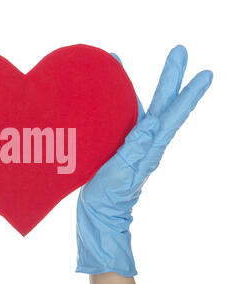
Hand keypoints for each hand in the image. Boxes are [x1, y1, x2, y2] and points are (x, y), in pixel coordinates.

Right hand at [76, 45, 212, 275]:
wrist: (99, 210)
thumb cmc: (110, 196)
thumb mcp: (123, 174)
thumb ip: (136, 149)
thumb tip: (152, 122)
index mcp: (151, 147)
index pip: (174, 115)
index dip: (189, 94)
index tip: (206, 74)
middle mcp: (147, 140)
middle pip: (163, 103)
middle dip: (171, 77)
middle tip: (179, 51)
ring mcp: (134, 141)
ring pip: (145, 106)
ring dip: (148, 83)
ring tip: (133, 64)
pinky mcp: (120, 144)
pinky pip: (125, 115)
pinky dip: (121, 98)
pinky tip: (112, 91)